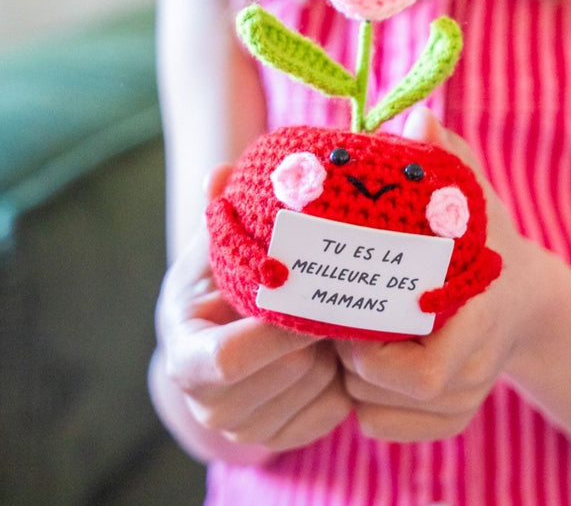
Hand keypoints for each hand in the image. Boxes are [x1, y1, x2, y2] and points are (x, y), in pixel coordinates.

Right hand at [153, 166, 353, 456]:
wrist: (221, 340)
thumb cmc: (219, 283)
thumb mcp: (213, 248)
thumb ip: (219, 212)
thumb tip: (220, 173)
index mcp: (186, 355)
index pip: (227, 358)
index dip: (273, 329)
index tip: (310, 291)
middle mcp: (209, 403)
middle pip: (286, 370)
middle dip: (315, 330)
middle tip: (333, 292)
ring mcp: (245, 428)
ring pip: (317, 387)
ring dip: (334, 350)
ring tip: (331, 316)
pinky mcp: (282, 438)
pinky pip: (334, 409)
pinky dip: (344, 377)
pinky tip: (334, 348)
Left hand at [335, 108, 547, 441]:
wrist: (527, 300)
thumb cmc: (491, 242)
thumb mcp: (477, 196)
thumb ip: (451, 158)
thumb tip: (420, 117)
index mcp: (480, 320)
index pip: (427, 374)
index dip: (375, 359)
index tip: (348, 321)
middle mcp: (474, 372)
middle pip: (387, 396)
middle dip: (348, 361)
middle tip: (329, 320)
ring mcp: (464, 402)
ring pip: (377, 415)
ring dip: (350, 381)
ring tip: (342, 335)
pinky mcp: (450, 419)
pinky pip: (384, 429)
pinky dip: (364, 404)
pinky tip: (364, 364)